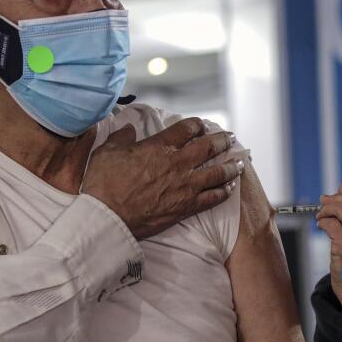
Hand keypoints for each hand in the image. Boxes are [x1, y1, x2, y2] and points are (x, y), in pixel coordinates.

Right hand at [81, 118, 242, 239]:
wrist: (107, 217)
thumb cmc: (102, 184)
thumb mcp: (106, 152)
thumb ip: (121, 137)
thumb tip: (128, 129)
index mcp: (159, 146)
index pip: (187, 128)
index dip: (198, 125)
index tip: (203, 126)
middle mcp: (177, 163)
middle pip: (209, 147)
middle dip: (222, 140)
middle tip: (229, 137)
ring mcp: (185, 186)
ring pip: (218, 172)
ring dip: (231, 166)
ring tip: (239, 162)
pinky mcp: (186, 207)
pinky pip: (213, 197)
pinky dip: (224, 191)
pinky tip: (230, 188)